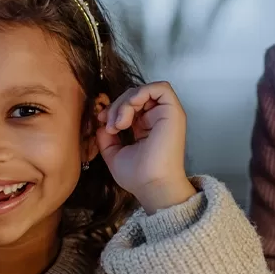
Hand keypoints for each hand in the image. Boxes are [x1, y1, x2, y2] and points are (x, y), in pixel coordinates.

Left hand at [97, 82, 195, 213]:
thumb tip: (101, 123)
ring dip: (125, 102)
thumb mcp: (114, 153)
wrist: (151, 185)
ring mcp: (167, 114)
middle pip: (134, 95)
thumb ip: (106, 137)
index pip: (130, 105)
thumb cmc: (137, 176)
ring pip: (143, 90)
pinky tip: (128, 113)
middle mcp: (157, 118)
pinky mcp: (173, 112)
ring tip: (118, 124)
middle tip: (109, 125)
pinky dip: (140, 94)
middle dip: (116, 105)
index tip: (102, 122)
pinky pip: (160, 88)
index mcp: (146, 127)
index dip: (114, 108)